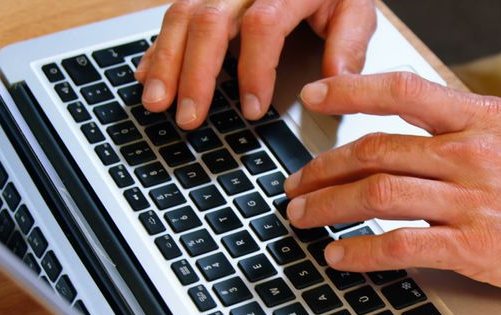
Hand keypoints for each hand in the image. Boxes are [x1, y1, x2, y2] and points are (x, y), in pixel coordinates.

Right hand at [135, 0, 375, 129]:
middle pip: (210, 20)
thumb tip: (333, 86)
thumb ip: (348, 45)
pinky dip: (157, 48)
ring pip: (183, 14)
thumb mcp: (353, 7)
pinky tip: (146, 75)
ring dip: (165, 62)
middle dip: (195, 73)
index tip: (253, 109)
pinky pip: (173, 14)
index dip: (254, 69)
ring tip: (158, 103)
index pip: (263, 24)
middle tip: (190, 117)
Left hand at [284, 73, 500, 300]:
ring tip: (303, 219)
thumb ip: (470, 133)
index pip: (401, 91)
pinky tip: (340, 257)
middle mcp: (470, 153)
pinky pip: (399, 245)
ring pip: (376, 194)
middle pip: (373, 150)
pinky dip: (360, 251)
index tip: (314, 97)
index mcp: (482, 119)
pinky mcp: (476, 249)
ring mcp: (472, 201)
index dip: (348, 89)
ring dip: (328, 207)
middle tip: (297, 184)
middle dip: (322, 168)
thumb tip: (422, 138)